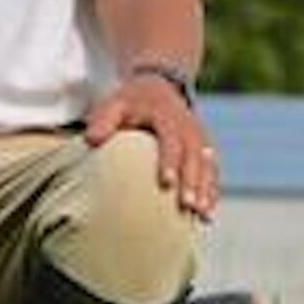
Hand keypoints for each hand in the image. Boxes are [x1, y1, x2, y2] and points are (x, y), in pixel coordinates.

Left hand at [84, 71, 219, 219]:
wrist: (157, 87)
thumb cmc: (131, 102)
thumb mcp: (115, 104)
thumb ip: (103, 121)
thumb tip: (91, 140)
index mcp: (166, 115)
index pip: (170, 139)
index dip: (170, 161)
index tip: (166, 183)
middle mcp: (188, 126)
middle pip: (193, 156)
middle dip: (192, 181)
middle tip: (188, 206)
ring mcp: (199, 138)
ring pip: (207, 165)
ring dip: (206, 190)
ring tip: (202, 216)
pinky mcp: (205, 149)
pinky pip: (212, 171)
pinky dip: (212, 191)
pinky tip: (207, 216)